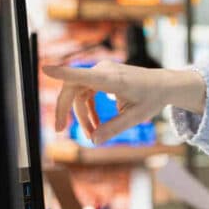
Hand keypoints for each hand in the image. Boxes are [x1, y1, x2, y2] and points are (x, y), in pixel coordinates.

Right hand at [44, 61, 205, 144]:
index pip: (82, 75)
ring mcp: (102, 71)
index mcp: (112, 80)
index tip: (45, 68)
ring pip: (79, 93)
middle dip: (66, 110)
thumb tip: (93, 140)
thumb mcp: (135, 118)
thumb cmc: (151, 98)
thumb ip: (114, 128)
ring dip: (81, 114)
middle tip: (60, 130)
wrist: (163, 85)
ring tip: (90, 133)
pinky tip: (95, 124)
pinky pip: (87, 91)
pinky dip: (88, 108)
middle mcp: (104, 71)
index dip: (62, 73)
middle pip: (73, 89)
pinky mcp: (103, 75)